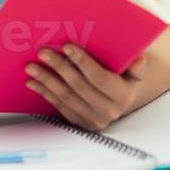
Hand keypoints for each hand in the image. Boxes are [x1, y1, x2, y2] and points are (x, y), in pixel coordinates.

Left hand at [24, 44, 146, 130]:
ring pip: (66, 97)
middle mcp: (108, 111)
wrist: (120, 100)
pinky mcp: (79, 123)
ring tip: (31, 66)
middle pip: (78, 86)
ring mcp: (92, 119)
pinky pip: (59, 106)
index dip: (82, 61)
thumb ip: (137, 66)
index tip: (66, 46)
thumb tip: (138, 58)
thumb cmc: (124, 78)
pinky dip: (45, 93)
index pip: (99, 77)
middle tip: (43, 52)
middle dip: (59, 67)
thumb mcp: (135, 72)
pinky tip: (33, 82)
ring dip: (47, 80)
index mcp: (123, 96)